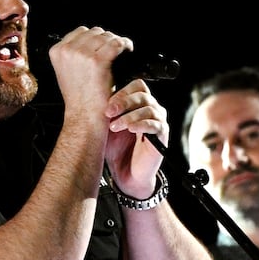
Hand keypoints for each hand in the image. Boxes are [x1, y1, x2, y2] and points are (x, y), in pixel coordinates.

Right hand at [48, 26, 132, 116]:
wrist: (84, 117)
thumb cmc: (79, 98)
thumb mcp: (66, 71)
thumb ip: (73, 54)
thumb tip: (91, 40)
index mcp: (57, 51)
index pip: (80, 32)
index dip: (95, 39)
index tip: (103, 46)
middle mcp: (67, 50)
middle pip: (94, 32)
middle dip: (106, 40)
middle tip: (115, 51)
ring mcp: (81, 54)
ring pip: (106, 36)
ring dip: (116, 42)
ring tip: (122, 51)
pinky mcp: (97, 61)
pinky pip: (116, 44)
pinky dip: (125, 45)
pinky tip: (128, 50)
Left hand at [104, 78, 168, 197]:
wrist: (125, 173)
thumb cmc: (117, 148)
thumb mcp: (107, 125)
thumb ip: (107, 110)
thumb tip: (96, 95)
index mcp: (140, 104)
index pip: (138, 86)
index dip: (123, 92)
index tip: (107, 103)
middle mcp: (152, 109)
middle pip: (143, 95)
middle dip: (123, 102)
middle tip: (108, 112)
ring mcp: (159, 122)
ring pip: (148, 109)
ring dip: (128, 116)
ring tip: (114, 127)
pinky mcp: (162, 136)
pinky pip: (155, 125)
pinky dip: (141, 125)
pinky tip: (130, 129)